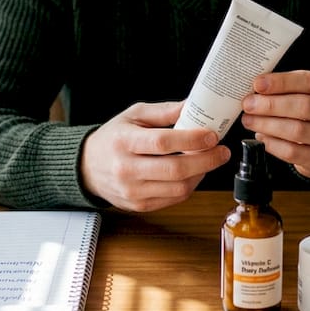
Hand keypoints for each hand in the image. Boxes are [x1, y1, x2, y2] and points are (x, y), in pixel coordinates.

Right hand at [80, 101, 231, 212]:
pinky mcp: (139, 205)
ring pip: (178, 188)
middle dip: (206, 161)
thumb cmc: (113, 138)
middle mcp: (126, 169)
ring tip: (210, 160)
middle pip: (174, 170)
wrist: (87, 167)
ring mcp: (132, 191)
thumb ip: (165, 111)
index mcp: (124, 142)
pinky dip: (190, 186)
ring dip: (201, 174)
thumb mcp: (134, 115)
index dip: (191, 140)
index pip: (162, 143)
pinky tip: (195, 173)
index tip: (212, 135)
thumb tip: (195, 105)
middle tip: (222, 151)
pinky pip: (173, 199)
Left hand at [241, 70, 309, 178]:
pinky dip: (273, 144)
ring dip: (268, 124)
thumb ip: (285, 88)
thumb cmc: (308, 113)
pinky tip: (261, 137)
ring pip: (297, 130)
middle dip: (271, 105)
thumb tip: (256, 88)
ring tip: (249, 120)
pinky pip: (293, 152)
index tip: (258, 84)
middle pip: (304, 106)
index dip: (282, 82)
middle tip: (248, 104)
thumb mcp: (304, 93)